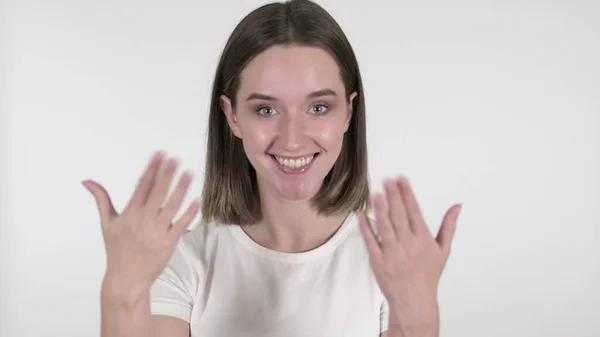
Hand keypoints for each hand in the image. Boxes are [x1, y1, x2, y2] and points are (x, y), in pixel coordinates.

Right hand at [82, 151, 200, 300]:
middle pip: (158, 193)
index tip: (159, 155)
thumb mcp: (107, 224)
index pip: (142, 186)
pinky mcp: (168, 243)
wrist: (126, 279)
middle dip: (167, 174)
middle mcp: (143, 221)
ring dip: (181, 189)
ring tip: (189, 174)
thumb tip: (87, 181)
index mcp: (129, 214)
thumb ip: (101, 199)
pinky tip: (197, 200)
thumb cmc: (117, 250)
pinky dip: (189, 213)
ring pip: (172, 206)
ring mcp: (157, 232)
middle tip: (176, 160)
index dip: (152, 169)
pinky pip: (181, 225)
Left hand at [358, 177, 461, 334]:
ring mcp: (392, 253)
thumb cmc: (428, 275)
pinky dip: (366, 227)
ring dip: (380, 208)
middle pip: (399, 215)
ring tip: (376, 193)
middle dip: (393, 196)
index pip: (415, 211)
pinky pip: (371, 241)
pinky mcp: (378, 261)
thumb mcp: (443, 250)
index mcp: (424, 240)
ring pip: (385, 226)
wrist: (414, 301)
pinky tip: (362, 214)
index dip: (407, 194)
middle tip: (387, 180)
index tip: (402, 180)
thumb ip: (448, 226)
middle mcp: (408, 245)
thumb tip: (457, 206)